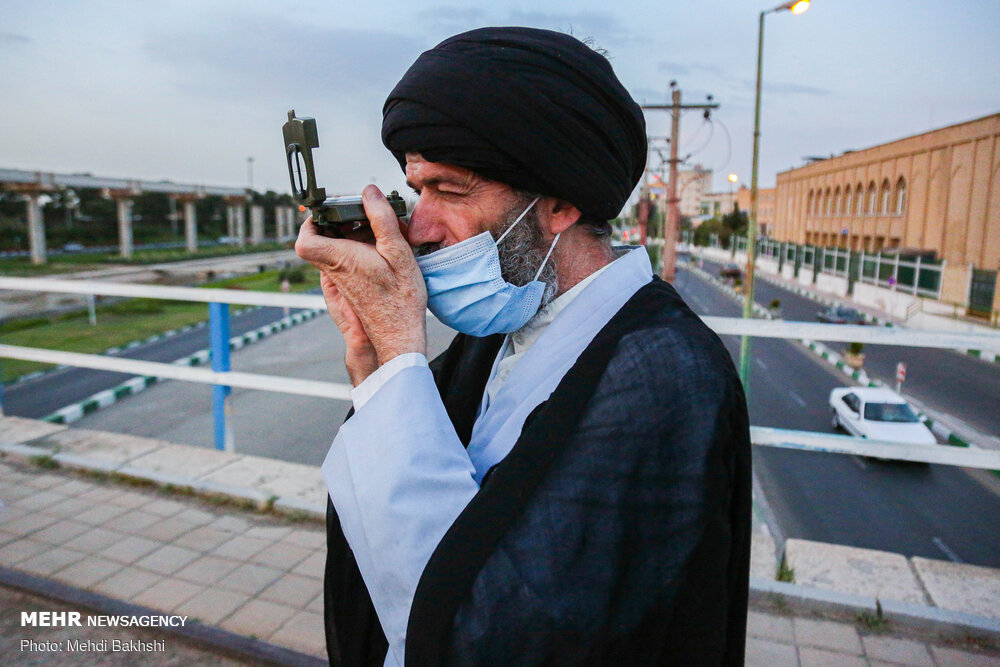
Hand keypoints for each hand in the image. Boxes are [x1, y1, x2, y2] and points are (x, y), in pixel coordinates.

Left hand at [296, 185, 426, 381]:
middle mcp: (335, 270)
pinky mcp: (348, 289)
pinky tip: (378, 252)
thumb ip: (381, 219)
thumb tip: (368, 193)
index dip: (310, 222)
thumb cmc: (400, 299)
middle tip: (357, 215)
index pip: (305, 239)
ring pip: (331, 252)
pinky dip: (355, 251)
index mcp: (341, 258)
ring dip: (348, 238)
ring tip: (374, 232)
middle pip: (319, 241)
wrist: (399, 336)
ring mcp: (340, 282)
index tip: (326, 211)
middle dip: (335, 223)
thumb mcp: (398, 252)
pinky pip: (343, 263)